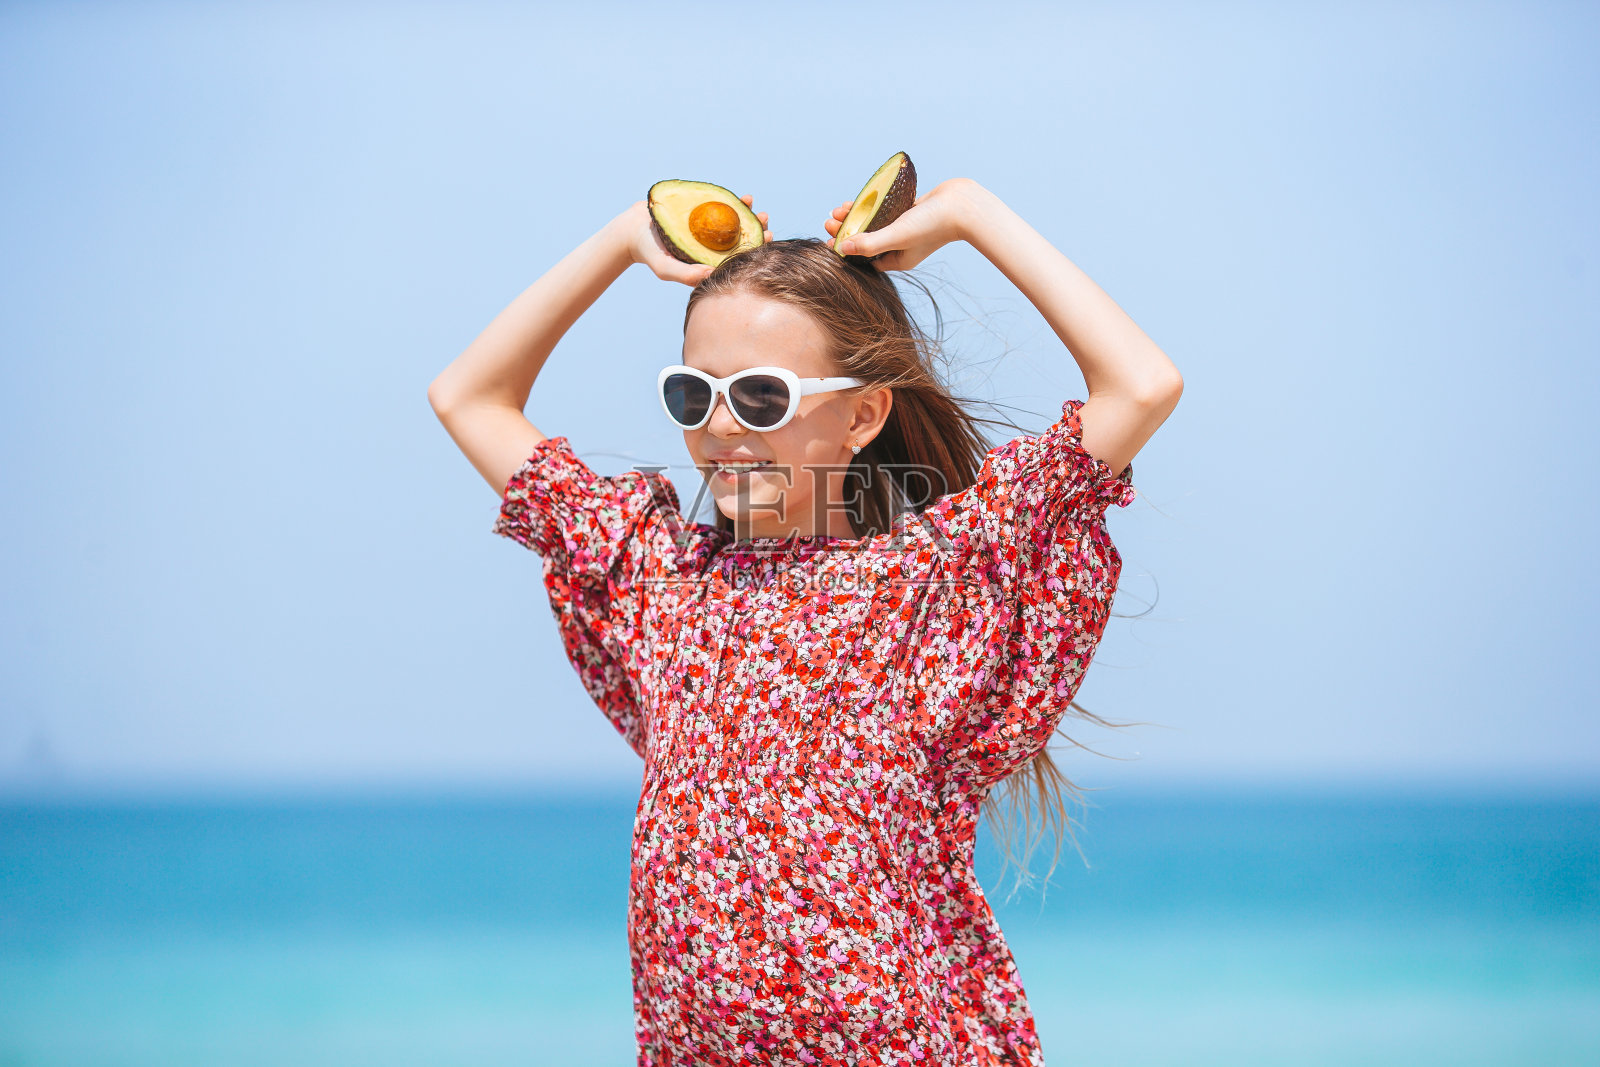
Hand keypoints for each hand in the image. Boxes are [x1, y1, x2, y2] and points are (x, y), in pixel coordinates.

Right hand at [620, 195, 771, 285]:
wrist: (633, 230)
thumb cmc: (650, 253)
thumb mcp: (666, 268)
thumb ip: (687, 274)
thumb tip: (713, 273)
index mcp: (709, 260)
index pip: (737, 257)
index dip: (754, 248)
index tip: (766, 239)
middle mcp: (711, 245)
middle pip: (741, 238)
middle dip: (756, 229)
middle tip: (765, 221)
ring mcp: (707, 227)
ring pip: (733, 220)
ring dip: (748, 214)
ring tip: (755, 205)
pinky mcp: (700, 211)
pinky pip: (720, 205)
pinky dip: (732, 201)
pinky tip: (743, 198)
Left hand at [823, 177, 983, 271]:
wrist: (962, 206)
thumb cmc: (931, 225)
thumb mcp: (896, 236)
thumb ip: (869, 244)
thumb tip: (842, 249)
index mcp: (897, 260)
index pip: (864, 259)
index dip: (845, 250)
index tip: (829, 240)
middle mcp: (900, 247)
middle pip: (866, 241)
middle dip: (846, 231)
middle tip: (828, 222)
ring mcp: (906, 230)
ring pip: (873, 225)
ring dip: (856, 218)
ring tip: (838, 210)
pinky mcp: (909, 213)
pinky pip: (884, 213)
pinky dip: (871, 208)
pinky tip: (859, 201)